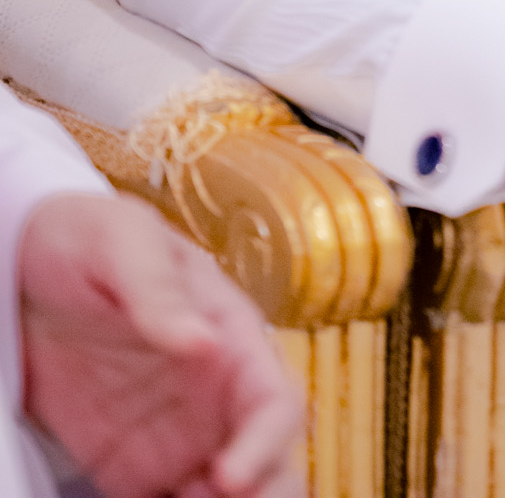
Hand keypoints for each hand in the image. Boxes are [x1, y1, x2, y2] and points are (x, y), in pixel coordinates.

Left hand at [19, 193, 303, 497]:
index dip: (267, 444)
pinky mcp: (132, 470)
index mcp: (230, 336)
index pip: (275, 401)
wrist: (21, 267)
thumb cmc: (87, 237)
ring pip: (223, 497)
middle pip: (267, 462)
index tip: (231, 476)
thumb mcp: (122, 241)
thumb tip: (205, 340)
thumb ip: (158, 287)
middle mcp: (215, 394)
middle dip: (266, 495)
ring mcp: (177, 437)